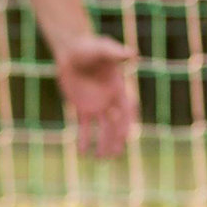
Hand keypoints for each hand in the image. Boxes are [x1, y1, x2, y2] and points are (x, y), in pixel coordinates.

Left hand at [55, 34, 137, 158]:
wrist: (73, 50)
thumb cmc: (91, 47)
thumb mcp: (103, 49)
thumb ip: (116, 53)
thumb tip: (133, 53)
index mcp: (119, 89)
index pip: (126, 110)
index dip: (126, 123)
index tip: (125, 136)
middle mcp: (110, 100)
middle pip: (115, 124)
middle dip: (116, 139)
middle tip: (115, 155)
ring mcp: (96, 105)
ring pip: (102, 129)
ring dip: (102, 143)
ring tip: (101, 159)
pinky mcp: (81, 107)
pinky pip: (83, 126)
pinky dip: (83, 138)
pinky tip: (82, 152)